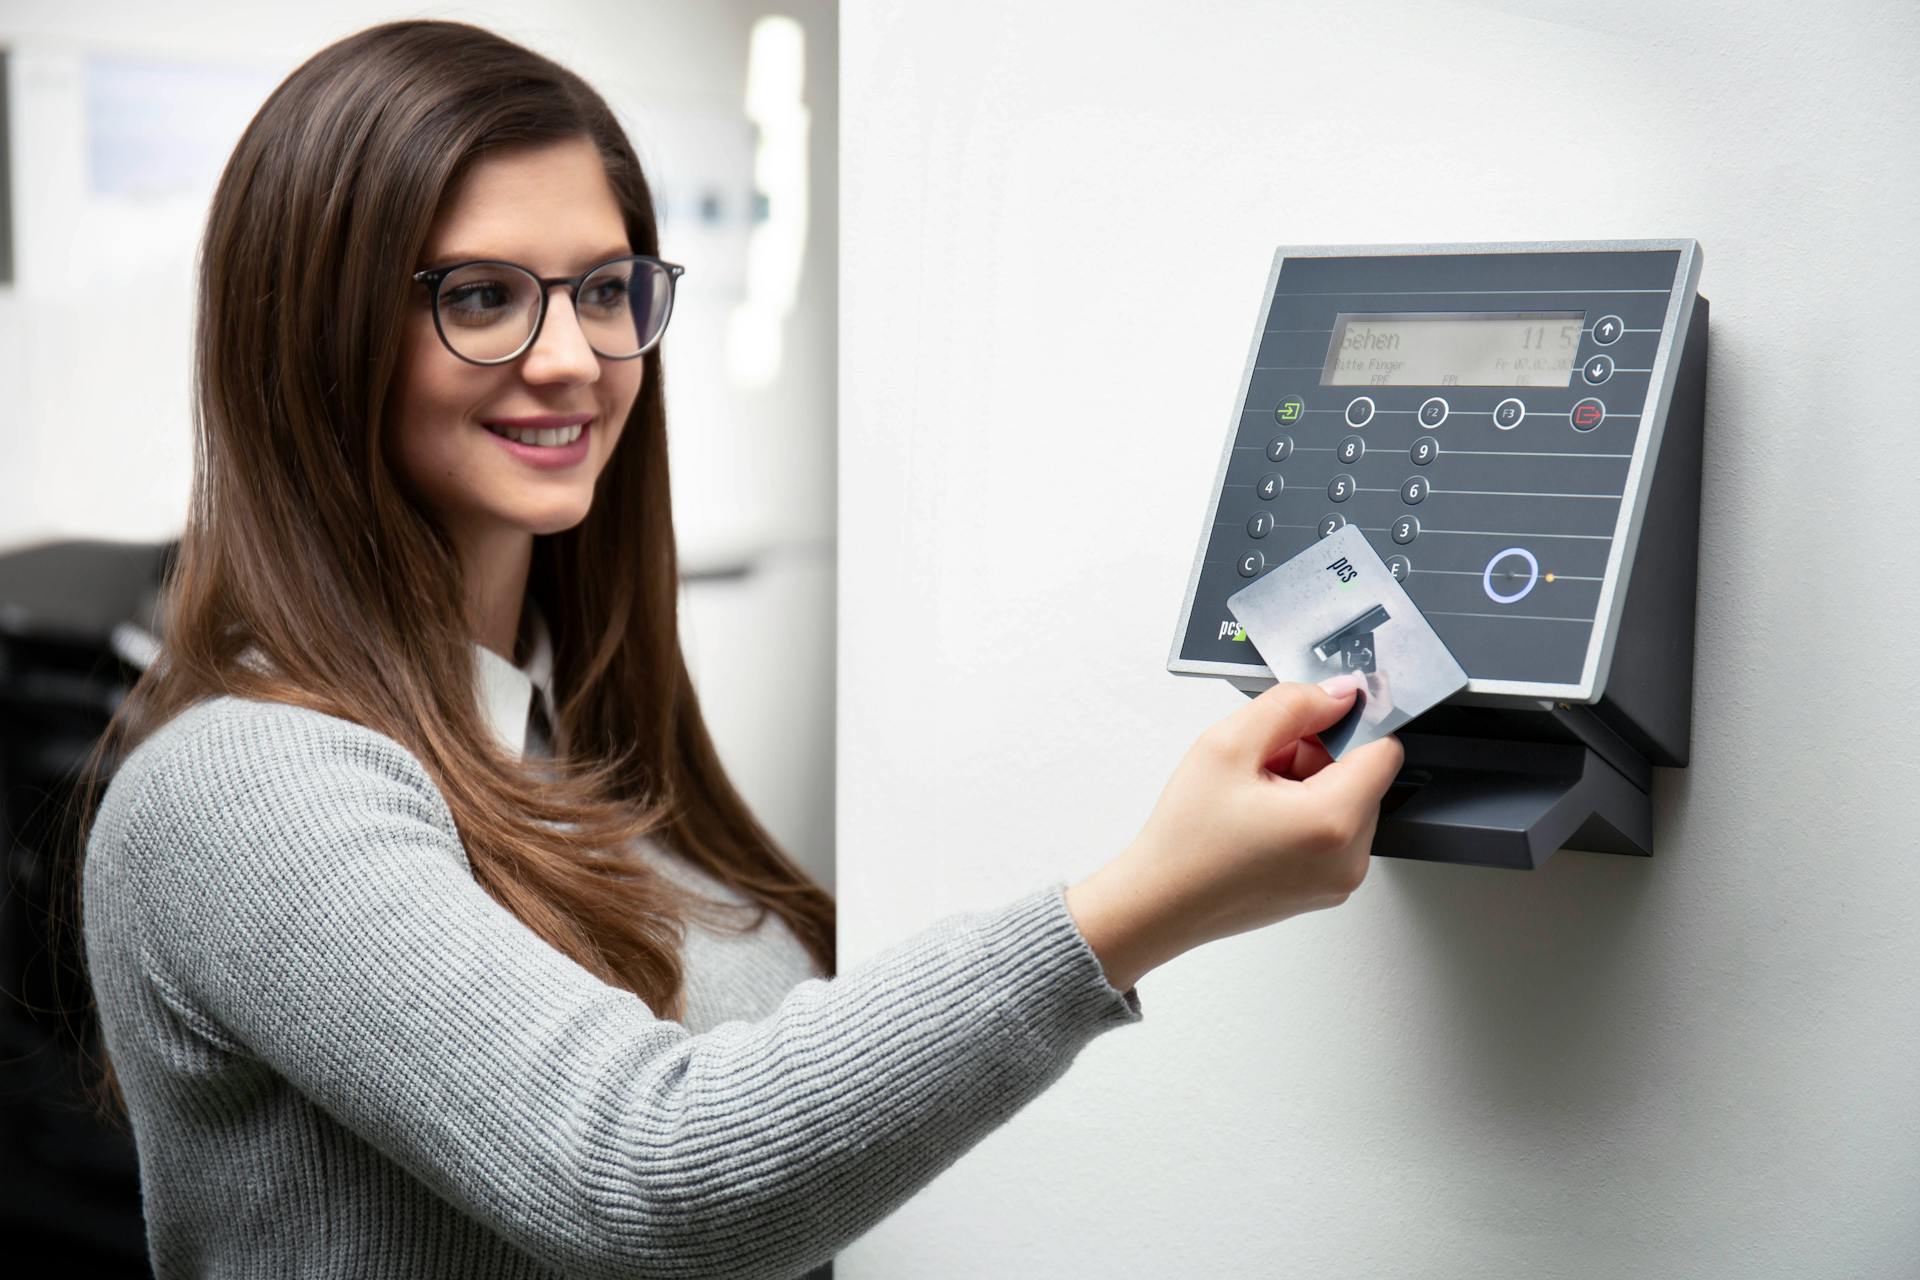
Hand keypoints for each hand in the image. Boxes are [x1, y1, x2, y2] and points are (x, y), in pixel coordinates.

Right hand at [1065, 676, 1404, 991]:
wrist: (1159, 903)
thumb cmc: (1185, 841)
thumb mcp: (1228, 744)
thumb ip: (1292, 704)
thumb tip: (1338, 694)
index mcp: (1332, 823)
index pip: (1384, 749)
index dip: (1345, 725)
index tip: (1309, 722)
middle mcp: (1348, 859)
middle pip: (1362, 775)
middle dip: (1317, 757)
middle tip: (1262, 766)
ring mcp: (1339, 880)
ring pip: (1347, 802)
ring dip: (1308, 785)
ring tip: (1255, 797)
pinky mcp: (1325, 888)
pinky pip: (1333, 832)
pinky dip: (1303, 815)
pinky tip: (1259, 820)